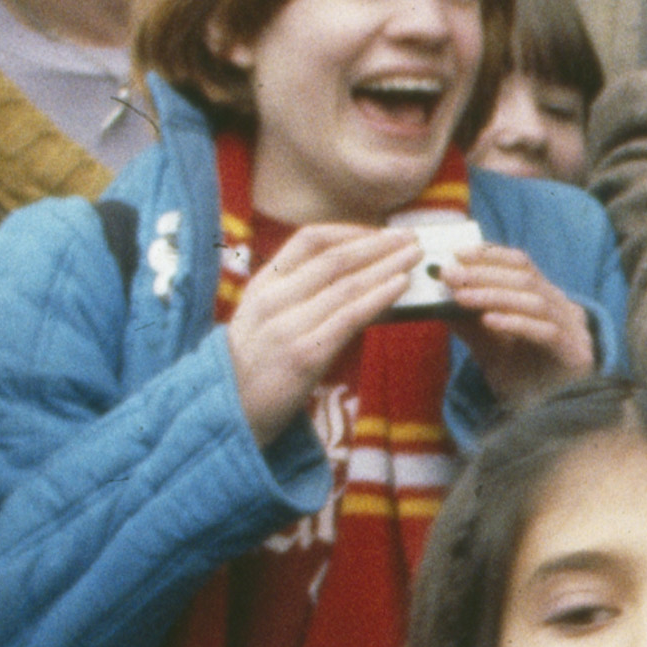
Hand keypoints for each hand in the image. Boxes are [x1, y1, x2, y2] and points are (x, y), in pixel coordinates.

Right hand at [225, 222, 421, 445]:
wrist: (231, 414)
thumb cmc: (257, 368)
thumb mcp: (265, 320)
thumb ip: (298, 296)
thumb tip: (358, 276)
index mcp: (262, 285)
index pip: (308, 240)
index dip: (350, 232)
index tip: (380, 232)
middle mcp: (272, 300)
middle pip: (334, 259)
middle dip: (378, 245)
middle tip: (411, 238)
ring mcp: (286, 327)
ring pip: (346, 285)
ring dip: (387, 266)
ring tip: (415, 256)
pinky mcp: (303, 355)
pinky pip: (349, 318)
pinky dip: (379, 297)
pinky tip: (400, 285)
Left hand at [438, 238, 598, 408]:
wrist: (551, 422)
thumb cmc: (523, 382)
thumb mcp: (488, 347)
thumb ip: (469, 323)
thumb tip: (438, 298)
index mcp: (547, 300)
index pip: (522, 264)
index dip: (490, 255)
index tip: (457, 254)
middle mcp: (564, 310)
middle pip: (526, 278)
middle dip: (484, 274)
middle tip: (450, 275)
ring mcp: (574, 332)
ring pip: (535, 301)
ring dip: (494, 296)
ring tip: (461, 297)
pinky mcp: (575, 355)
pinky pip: (546, 332)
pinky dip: (516, 323)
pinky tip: (489, 321)